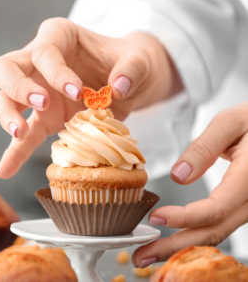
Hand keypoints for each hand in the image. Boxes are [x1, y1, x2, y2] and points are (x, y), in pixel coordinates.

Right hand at [0, 17, 181, 177]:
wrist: (130, 81)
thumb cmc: (128, 63)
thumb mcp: (138, 60)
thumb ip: (132, 68)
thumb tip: (118, 88)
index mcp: (59, 37)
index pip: (44, 51)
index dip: (56, 71)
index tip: (77, 91)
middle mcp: (40, 62)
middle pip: (6, 68)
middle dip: (18, 86)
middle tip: (42, 103)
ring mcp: (38, 91)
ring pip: (5, 99)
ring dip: (8, 116)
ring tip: (21, 132)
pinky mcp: (44, 118)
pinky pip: (24, 136)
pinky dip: (14, 152)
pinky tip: (6, 170)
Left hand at [132, 102, 247, 268]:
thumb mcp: (230, 123)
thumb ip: (205, 148)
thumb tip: (178, 176)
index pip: (216, 208)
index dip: (184, 218)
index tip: (154, 219)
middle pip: (213, 232)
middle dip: (175, 247)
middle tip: (142, 257)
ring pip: (216, 233)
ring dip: (182, 246)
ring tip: (151, 253)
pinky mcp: (241, 205)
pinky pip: (219, 226)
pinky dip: (194, 235)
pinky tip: (174, 239)